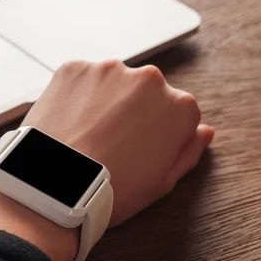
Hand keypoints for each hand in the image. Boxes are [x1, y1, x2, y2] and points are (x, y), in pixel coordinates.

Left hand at [0, 60, 212, 260]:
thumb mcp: (162, 183)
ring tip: (85, 136)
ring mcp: (109, 70)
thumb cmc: (112, 192)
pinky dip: (76, 97)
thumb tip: (205, 131)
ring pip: (112, 84)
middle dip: (132, 113)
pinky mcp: (74, 68)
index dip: (157, 134)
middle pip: (146, 93)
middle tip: (109, 144)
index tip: (139, 150)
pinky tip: (68, 125)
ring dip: (104, 102)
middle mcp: (149, 78)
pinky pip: (81, 80)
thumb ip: (188, 151)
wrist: (55, 188)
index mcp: (180, 106)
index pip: (178, 112)